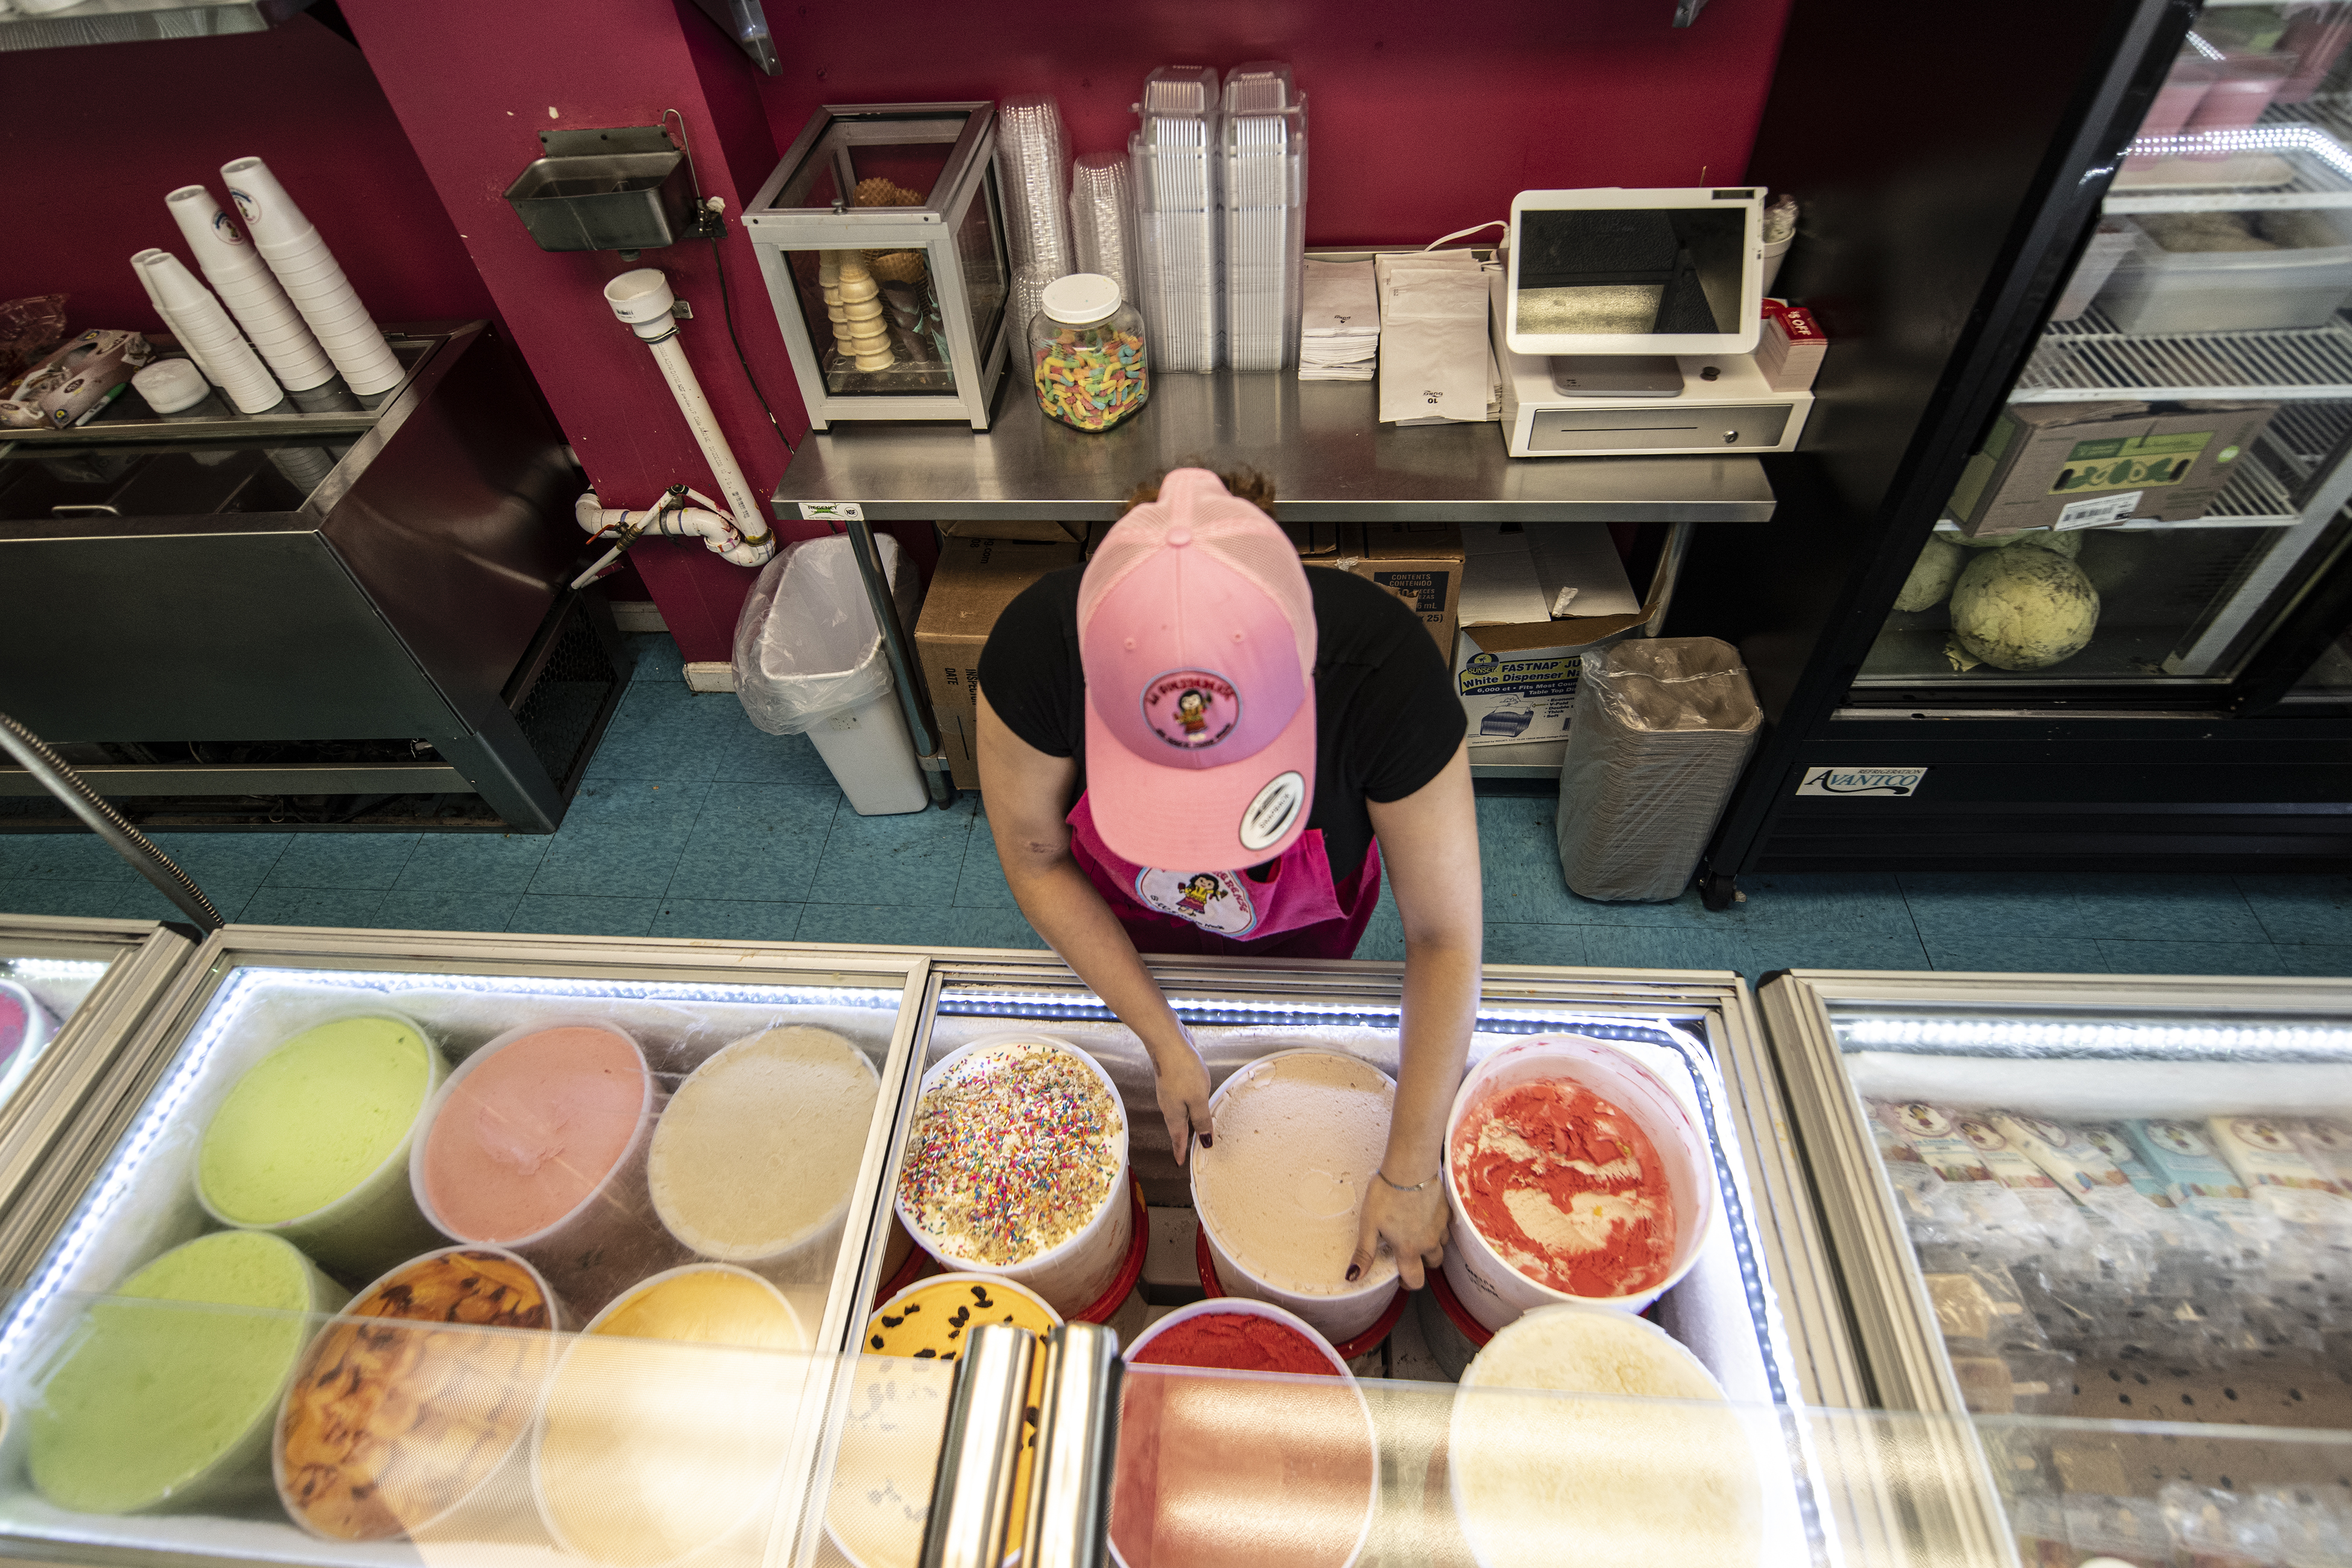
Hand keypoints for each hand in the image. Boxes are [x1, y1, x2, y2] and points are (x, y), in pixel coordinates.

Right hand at [1151, 1037, 1212, 1165]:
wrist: (1168, 1043)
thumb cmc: (1183, 1071)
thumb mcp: (1198, 1099)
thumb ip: (1202, 1120)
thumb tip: (1205, 1142)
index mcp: (1174, 1113)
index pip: (1178, 1137)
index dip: (1180, 1151)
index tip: (1179, 1163)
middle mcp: (1169, 1104)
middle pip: (1176, 1126)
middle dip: (1181, 1138)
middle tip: (1185, 1149)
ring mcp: (1169, 1091)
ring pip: (1178, 1111)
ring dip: (1185, 1122)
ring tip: (1191, 1130)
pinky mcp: (1173, 1079)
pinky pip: (1181, 1098)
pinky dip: (1187, 1105)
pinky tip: (1192, 1102)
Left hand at [1349, 1171, 1447, 1289]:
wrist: (1410, 1168)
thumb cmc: (1386, 1195)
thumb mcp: (1369, 1224)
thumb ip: (1365, 1253)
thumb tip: (1353, 1276)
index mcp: (1408, 1249)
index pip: (1415, 1280)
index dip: (1408, 1283)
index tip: (1401, 1278)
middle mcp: (1428, 1242)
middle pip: (1432, 1264)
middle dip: (1422, 1264)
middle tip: (1409, 1252)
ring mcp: (1440, 1227)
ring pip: (1441, 1245)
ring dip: (1431, 1244)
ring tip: (1416, 1232)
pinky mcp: (1447, 1211)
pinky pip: (1445, 1226)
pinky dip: (1437, 1226)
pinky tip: (1426, 1215)